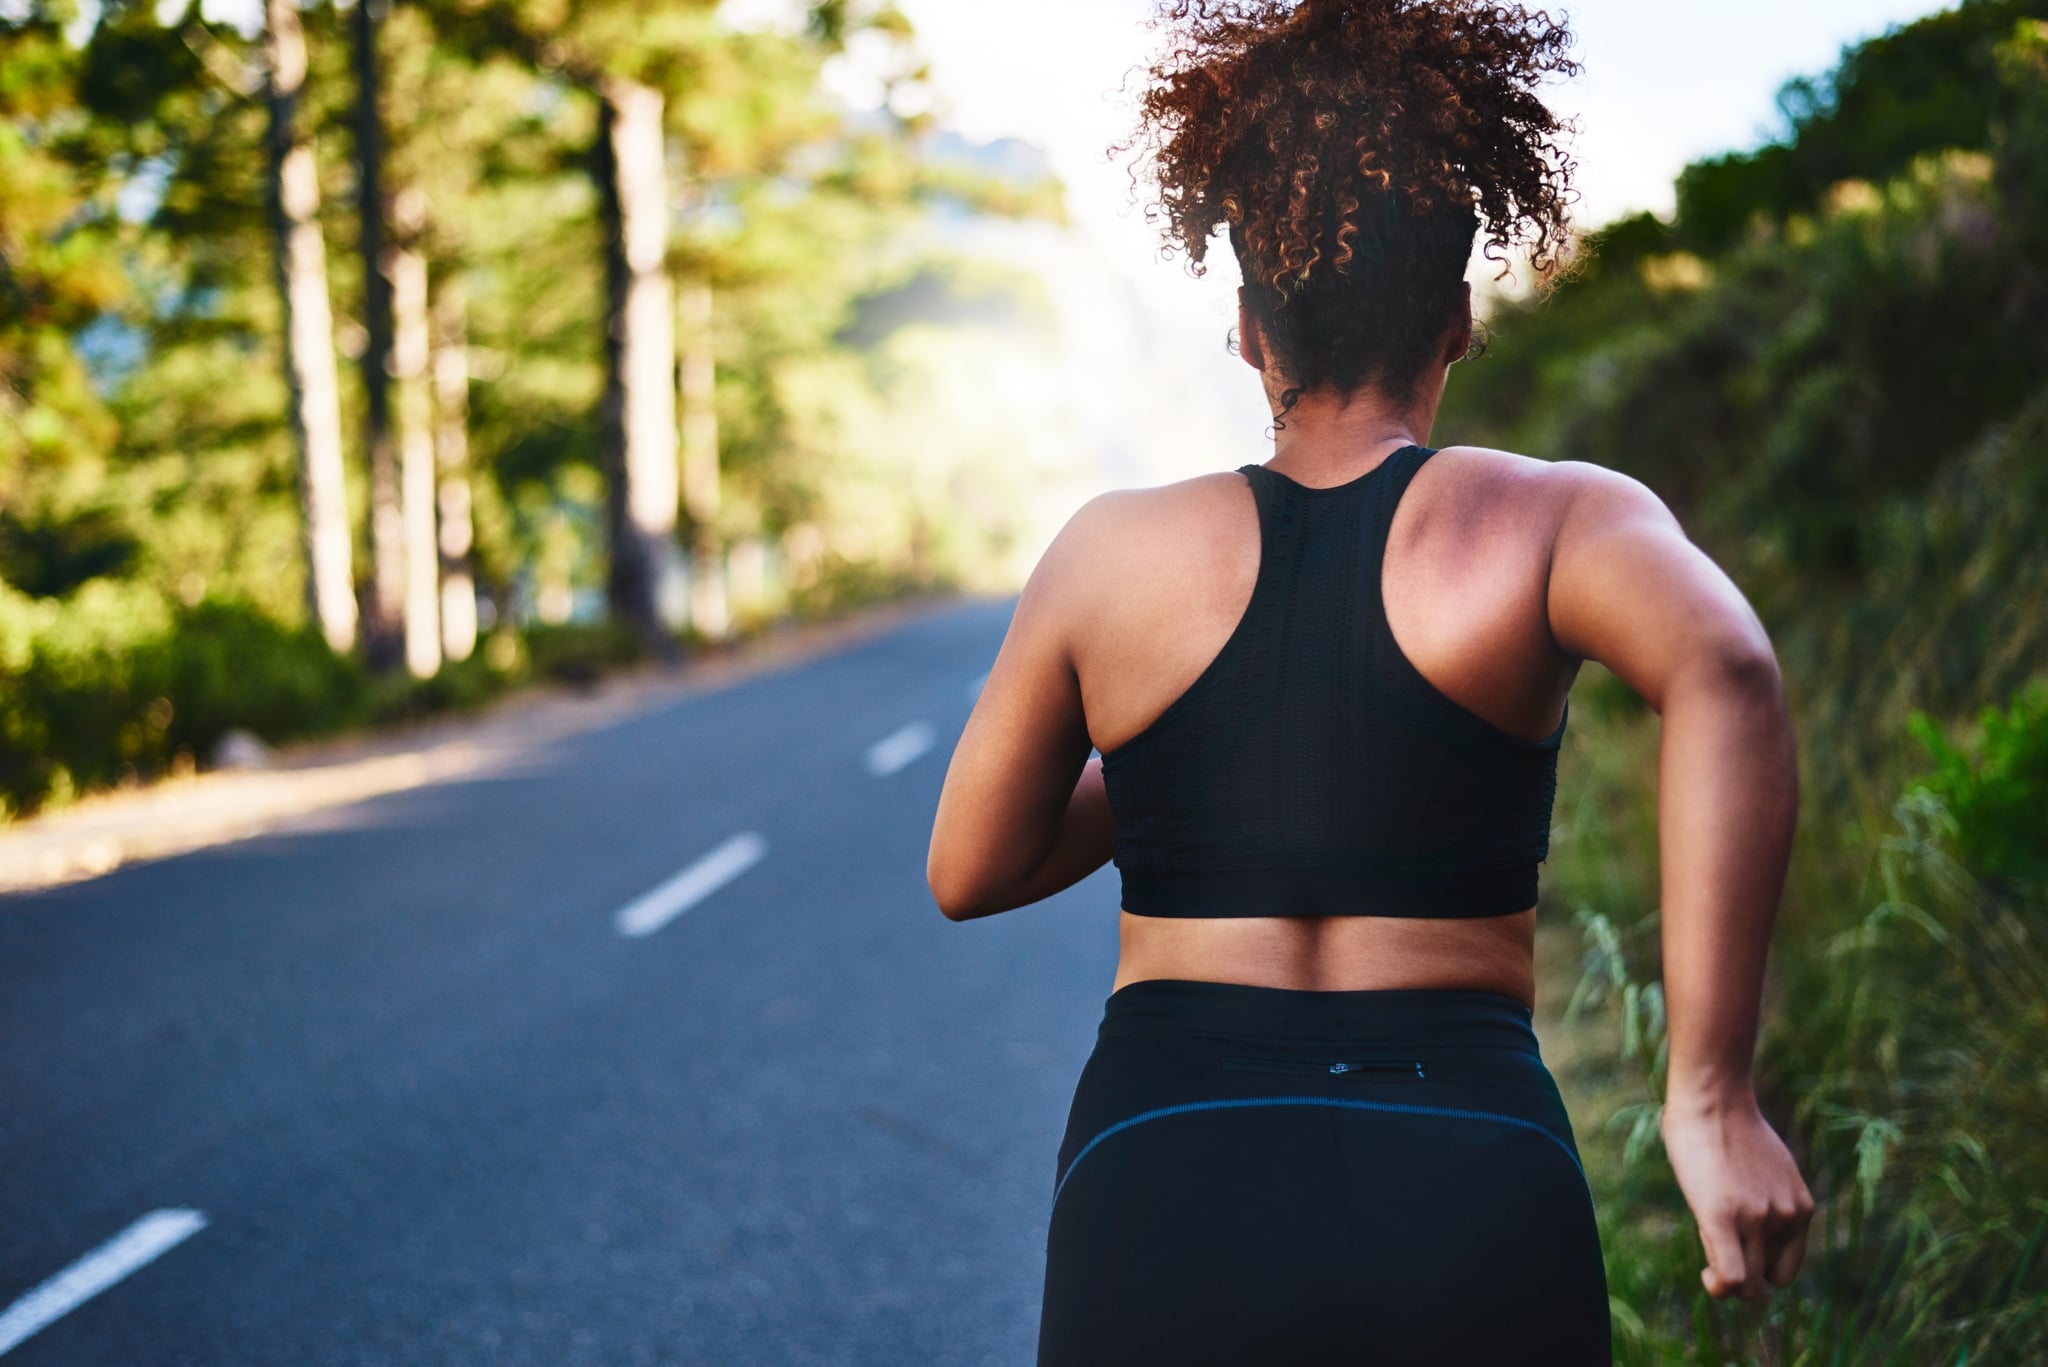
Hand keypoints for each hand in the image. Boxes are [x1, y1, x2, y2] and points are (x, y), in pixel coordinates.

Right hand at [1660, 1086, 1815, 1299]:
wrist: (1713, 1097)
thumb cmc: (1727, 1127)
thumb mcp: (1764, 1169)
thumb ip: (1766, 1201)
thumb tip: (1745, 1224)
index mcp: (1801, 1208)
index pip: (1785, 1267)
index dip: (1758, 1265)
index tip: (1736, 1245)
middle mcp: (1786, 1217)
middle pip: (1767, 1280)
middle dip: (1741, 1273)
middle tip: (1717, 1245)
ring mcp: (1757, 1218)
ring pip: (1747, 1285)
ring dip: (1724, 1280)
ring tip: (1707, 1247)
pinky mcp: (1724, 1216)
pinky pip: (1731, 1277)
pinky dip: (1719, 1285)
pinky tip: (1708, 1276)